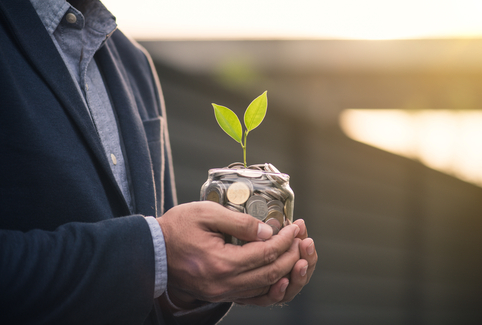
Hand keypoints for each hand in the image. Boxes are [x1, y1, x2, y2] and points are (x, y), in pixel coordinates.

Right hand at [156, 201, 300, 306]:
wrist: (153, 249)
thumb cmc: (178, 227)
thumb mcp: (207, 213)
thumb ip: (240, 222)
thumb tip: (268, 232)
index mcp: (221, 262)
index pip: (265, 254)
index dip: (284, 240)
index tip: (294, 228)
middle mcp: (223, 284)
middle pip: (269, 274)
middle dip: (290, 256)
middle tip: (300, 239)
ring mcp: (221, 293)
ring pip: (264, 288)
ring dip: (284, 271)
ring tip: (295, 254)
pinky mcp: (219, 294)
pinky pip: (251, 295)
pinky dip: (269, 287)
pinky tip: (279, 275)